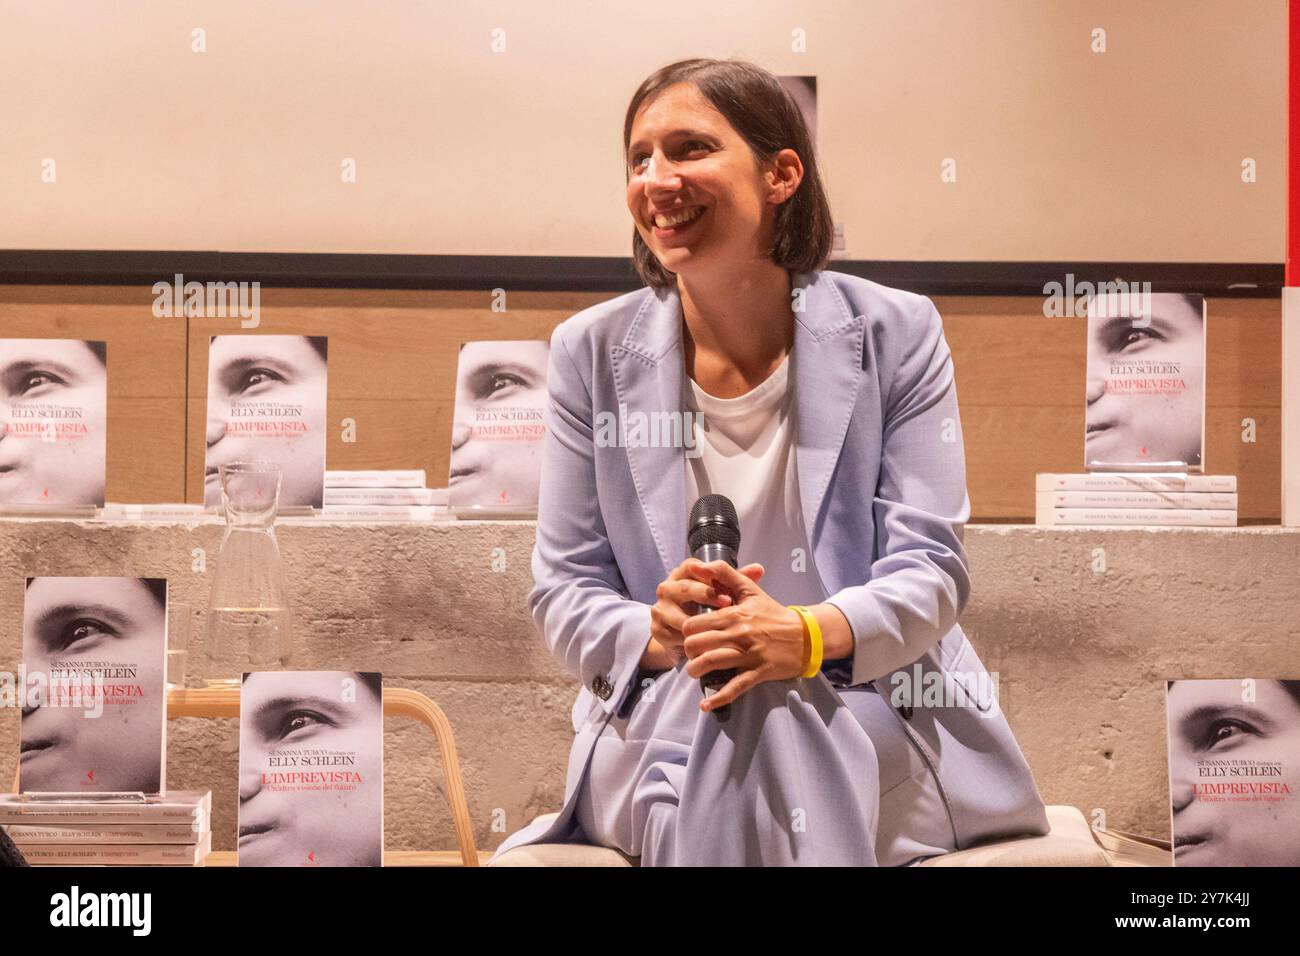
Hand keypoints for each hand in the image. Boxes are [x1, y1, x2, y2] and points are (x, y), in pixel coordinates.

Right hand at [643, 558, 763, 669]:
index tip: (727, 589)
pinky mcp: (658, 630)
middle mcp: (667, 588)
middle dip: (706, 595)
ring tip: (717, 628)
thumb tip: (759, 568)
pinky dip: (690, 640)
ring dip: (699, 622)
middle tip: (727, 604)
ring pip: (678, 614)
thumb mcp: (723, 593)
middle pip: (684, 588)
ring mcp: (660, 609)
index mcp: (682, 575)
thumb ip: (737, 580)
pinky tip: (705, 645)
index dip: (709, 575)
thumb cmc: (706, 609)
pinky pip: (674, 635)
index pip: (692, 567)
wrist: (688, 638)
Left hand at [679, 560, 808, 711]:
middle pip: (698, 645)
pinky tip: (706, 705)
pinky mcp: (758, 672)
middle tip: (690, 653)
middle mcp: (739, 634)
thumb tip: (700, 565)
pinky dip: (718, 698)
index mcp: (734, 614)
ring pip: (711, 663)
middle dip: (688, 651)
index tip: (688, 634)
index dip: (686, 631)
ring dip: (696, 671)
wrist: (806, 635)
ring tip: (694, 671)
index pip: (695, 624)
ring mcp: (749, 655)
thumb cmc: (774, 614)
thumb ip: (724, 574)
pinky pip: (734, 687)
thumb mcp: (750, 590)